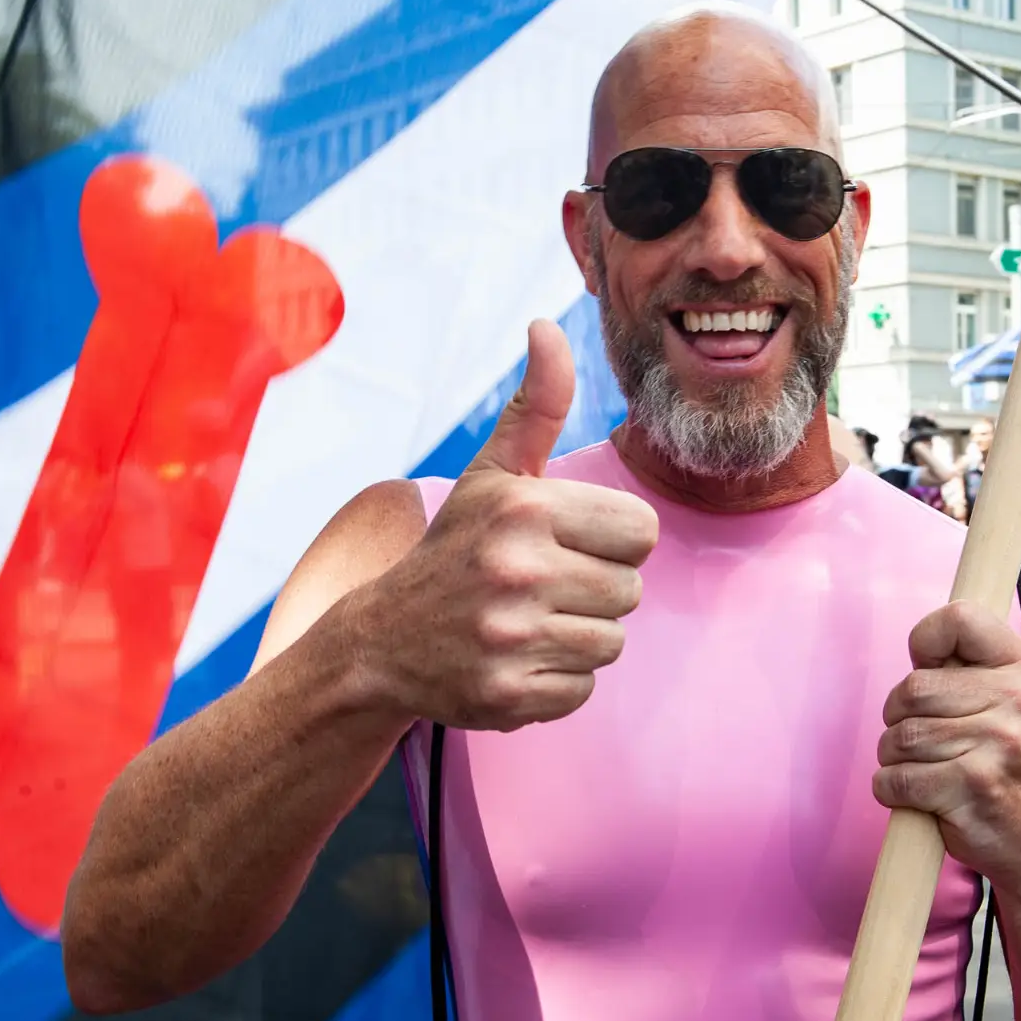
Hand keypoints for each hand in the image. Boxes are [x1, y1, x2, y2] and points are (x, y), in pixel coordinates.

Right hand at [349, 321, 658, 730]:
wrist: (379, 642)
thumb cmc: (455, 548)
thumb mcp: (492, 473)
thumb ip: (535, 404)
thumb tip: (547, 326)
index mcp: (524, 509)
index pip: (641, 531)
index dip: (609, 539)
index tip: (563, 543)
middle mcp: (518, 571)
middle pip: (631, 590)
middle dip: (594, 589)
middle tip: (539, 586)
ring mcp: (511, 638)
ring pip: (611, 642)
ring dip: (577, 635)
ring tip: (527, 621)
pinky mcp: (508, 695)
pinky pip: (582, 688)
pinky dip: (556, 680)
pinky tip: (514, 659)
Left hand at [873, 600, 1020, 886]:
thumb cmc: (996, 762)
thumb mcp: (1000, 701)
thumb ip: (964, 664)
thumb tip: (920, 647)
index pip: (960, 618)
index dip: (927, 644)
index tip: (934, 674)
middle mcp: (1020, 700)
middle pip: (912, 687)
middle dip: (899, 718)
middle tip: (926, 741)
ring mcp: (1000, 743)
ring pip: (899, 736)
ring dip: (895, 758)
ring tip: (926, 771)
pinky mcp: (974, 785)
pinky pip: (896, 778)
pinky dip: (891, 790)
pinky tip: (920, 798)